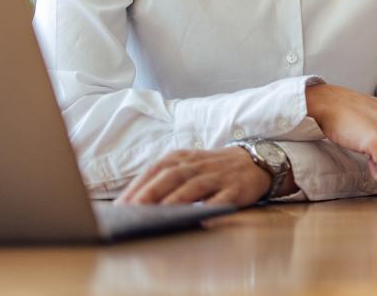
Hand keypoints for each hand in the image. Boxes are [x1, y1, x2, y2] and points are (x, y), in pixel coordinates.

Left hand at [117, 147, 271, 206]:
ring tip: (158, 215)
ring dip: (175, 200)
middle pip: (172, 175)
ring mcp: (219, 176)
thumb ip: (166, 180)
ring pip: (194, 186)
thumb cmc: (213, 169)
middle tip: (133, 210)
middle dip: (151, 192)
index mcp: (185, 157)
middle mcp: (200, 164)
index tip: (120, 205)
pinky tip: (199, 219)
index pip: (157, 169)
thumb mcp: (189, 166)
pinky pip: (221, 199)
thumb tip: (133, 204)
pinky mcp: (236, 189)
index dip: (138, 185)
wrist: (256, 162)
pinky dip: (210, 208)